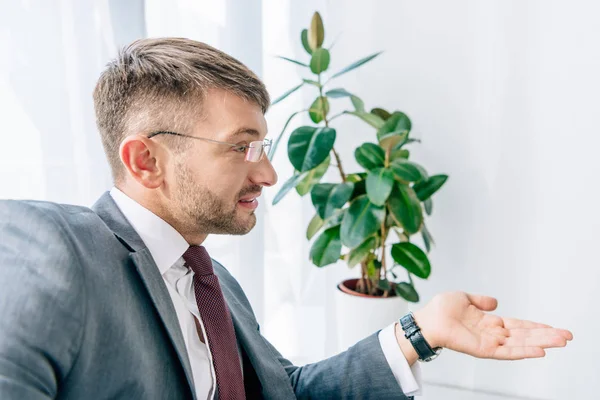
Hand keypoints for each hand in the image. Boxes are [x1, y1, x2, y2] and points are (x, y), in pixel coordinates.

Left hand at [396, 291, 572, 362]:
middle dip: (546, 336)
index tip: (553, 327)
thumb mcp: (464, 298)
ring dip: (542, 343)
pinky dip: (523, 351)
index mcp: (489, 322)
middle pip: (525, 336)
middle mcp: (492, 334)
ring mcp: (489, 343)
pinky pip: (507, 353)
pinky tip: (539, 351)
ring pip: (521, 344)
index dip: (535, 326)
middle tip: (568, 336)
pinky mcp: (483, 350)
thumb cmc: (441, 309)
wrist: (427, 318)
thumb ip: (481, 301)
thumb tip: (496, 302)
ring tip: (561, 342)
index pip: (518, 326)